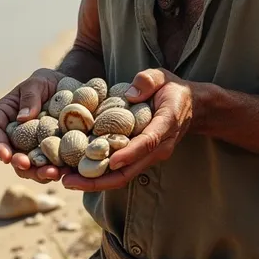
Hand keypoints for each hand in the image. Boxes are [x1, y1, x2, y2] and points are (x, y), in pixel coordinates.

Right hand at [0, 68, 69, 182]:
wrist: (69, 87)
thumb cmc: (47, 81)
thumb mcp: (38, 81)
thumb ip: (30, 96)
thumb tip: (23, 117)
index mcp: (5, 114)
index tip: (6, 156)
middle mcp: (15, 133)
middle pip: (11, 154)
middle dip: (19, 163)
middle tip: (28, 166)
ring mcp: (31, 145)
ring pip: (29, 165)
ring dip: (38, 173)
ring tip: (52, 174)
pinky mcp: (49, 152)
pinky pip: (48, 165)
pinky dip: (54, 171)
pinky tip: (65, 172)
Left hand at [62, 68, 194, 191]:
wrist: (191, 107)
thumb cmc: (172, 90)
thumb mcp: (162, 76)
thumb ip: (148, 81)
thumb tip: (130, 94)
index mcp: (166, 125)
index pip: (148, 142)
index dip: (130, 153)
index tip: (111, 162)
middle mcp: (159, 147)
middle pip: (129, 170)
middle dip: (99, 179)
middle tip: (69, 180)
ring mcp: (150, 156)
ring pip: (123, 176)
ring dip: (95, 182)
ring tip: (67, 180)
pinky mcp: (141, 159)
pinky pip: (121, 171)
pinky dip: (99, 176)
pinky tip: (77, 174)